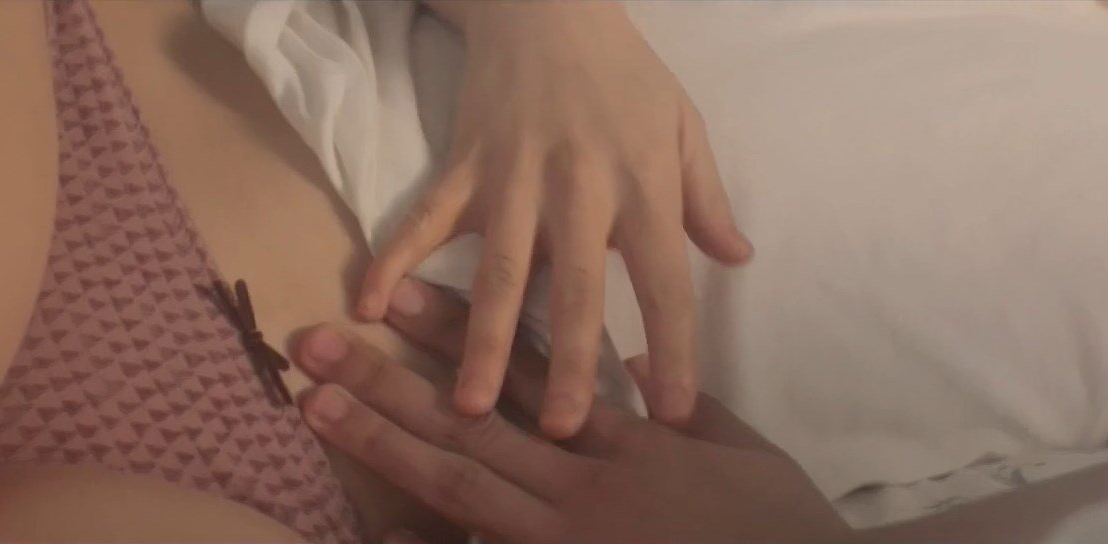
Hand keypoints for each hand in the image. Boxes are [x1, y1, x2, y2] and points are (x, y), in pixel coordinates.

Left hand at [300, 279, 844, 543]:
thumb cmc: (780, 523)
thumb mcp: (742, 450)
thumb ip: (685, 402)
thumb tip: (630, 360)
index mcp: (628, 437)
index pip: (532, 369)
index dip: (462, 332)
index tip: (400, 298)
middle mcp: (584, 480)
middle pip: (472, 420)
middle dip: (390, 380)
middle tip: (316, 346)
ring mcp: (570, 537)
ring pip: (466, 484)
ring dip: (387, 444)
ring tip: (318, 407)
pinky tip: (377, 540)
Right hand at [354, 2, 752, 437]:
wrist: (548, 5)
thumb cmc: (625, 72)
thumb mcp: (683, 124)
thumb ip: (707, 197)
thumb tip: (738, 259)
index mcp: (642, 183)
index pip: (664, 278)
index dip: (672, 347)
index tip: (672, 413)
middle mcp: (579, 188)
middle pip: (576, 287)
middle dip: (572, 362)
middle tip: (564, 433)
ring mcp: (514, 176)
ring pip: (499, 268)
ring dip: (485, 339)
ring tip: (472, 406)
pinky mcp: (463, 164)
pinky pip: (424, 217)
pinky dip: (395, 258)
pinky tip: (369, 306)